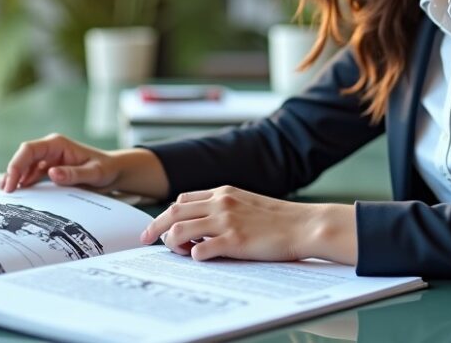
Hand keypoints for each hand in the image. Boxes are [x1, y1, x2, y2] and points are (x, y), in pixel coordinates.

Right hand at [0, 133, 169, 198]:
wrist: (113, 172)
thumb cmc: (105, 169)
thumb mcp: (94, 173)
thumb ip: (74, 174)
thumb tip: (52, 173)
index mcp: (58, 144)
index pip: (29, 149)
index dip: (16, 164)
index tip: (12, 182)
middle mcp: (50, 149)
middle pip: (23, 158)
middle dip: (12, 173)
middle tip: (6, 193)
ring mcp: (49, 159)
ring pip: (25, 167)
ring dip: (16, 179)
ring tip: (8, 195)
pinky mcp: (49, 169)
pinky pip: (32, 175)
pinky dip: (25, 184)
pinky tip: (20, 194)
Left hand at [139, 185, 357, 264]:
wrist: (305, 226)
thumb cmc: (279, 219)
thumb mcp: (247, 203)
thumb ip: (223, 208)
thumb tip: (200, 225)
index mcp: (223, 192)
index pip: (182, 199)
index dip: (167, 213)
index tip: (158, 226)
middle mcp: (220, 203)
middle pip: (172, 212)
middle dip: (154, 227)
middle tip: (145, 239)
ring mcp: (226, 221)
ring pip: (179, 231)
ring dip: (172, 244)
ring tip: (179, 253)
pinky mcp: (234, 241)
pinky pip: (199, 250)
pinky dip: (193, 256)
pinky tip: (199, 259)